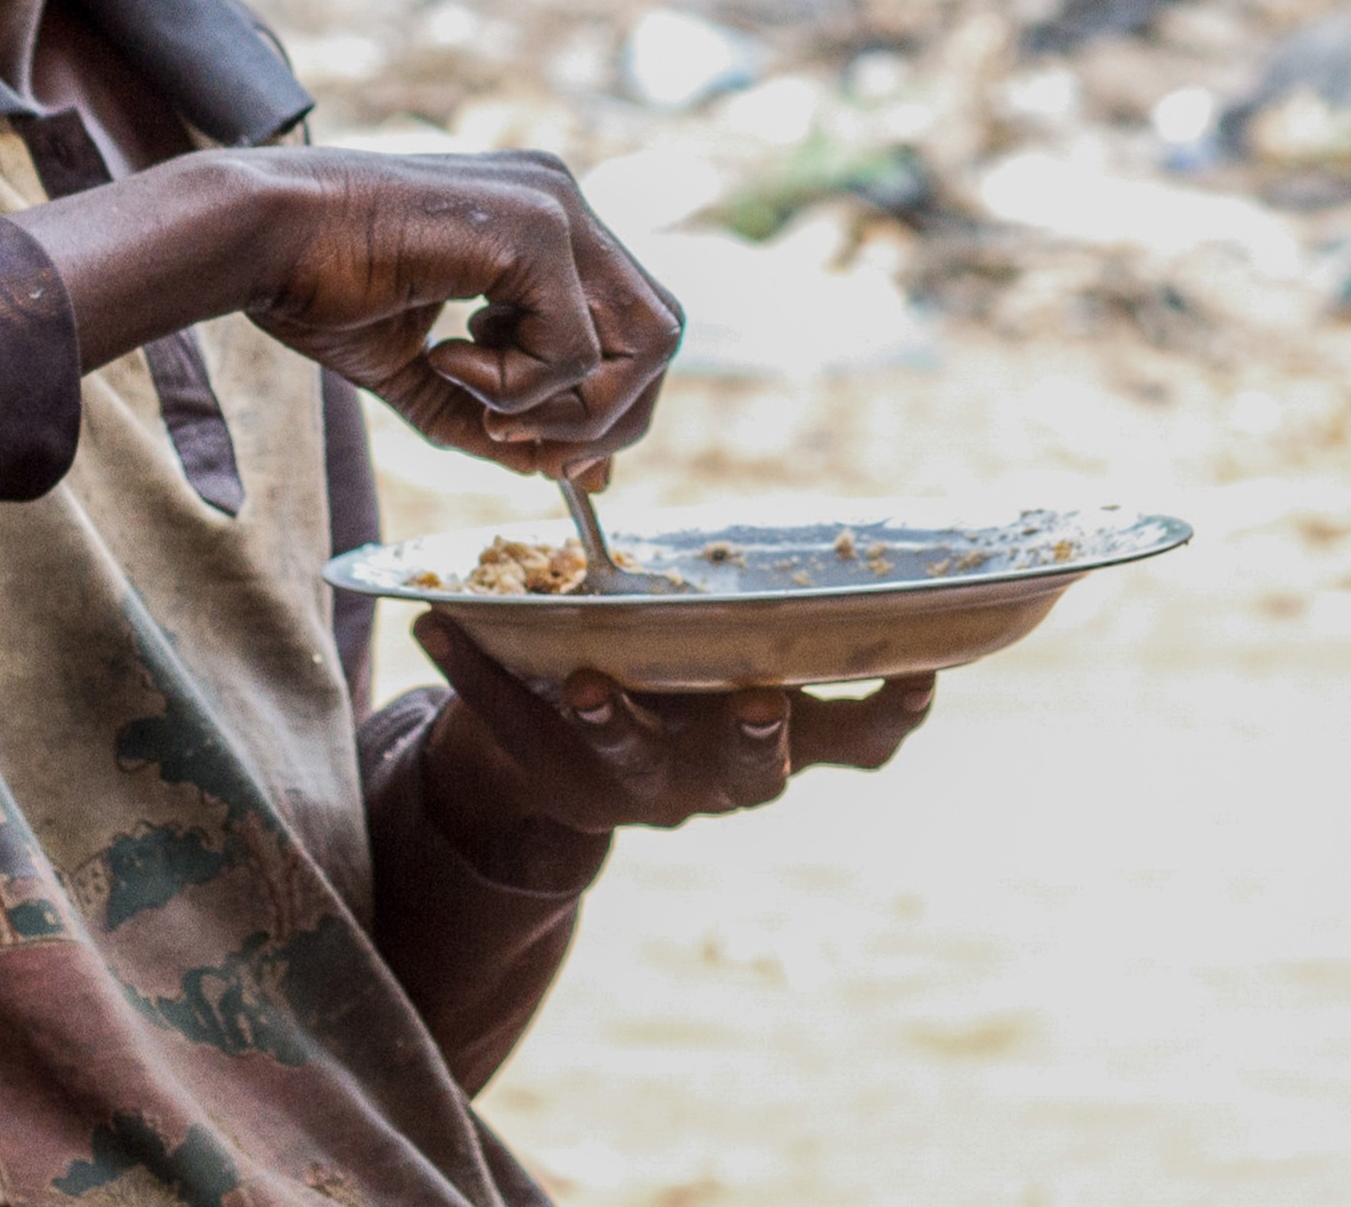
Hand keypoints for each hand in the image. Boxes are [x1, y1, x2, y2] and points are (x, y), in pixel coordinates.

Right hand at [244, 149, 682, 479]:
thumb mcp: (421, 371)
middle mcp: (563, 203)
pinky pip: (578, 351)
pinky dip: (518, 387)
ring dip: (563, 406)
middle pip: (661, 335)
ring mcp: (557, 209)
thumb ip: (492, 416)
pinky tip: (446, 356)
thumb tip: (560, 472)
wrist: (258, 238)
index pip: (635, 324)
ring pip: (642, 345)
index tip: (546, 451)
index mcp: (543, 223)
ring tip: (472, 394)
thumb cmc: (319, 289)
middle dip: (607, 416)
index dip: (609, 403)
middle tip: (517, 442)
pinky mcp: (536, 230)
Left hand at [410, 613, 936, 883]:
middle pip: (754, 773)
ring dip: (615, 722)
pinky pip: (515, 730)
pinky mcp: (562, 784)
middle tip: (759, 700)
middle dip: (758, 737)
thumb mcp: (751, 663)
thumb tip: (898, 562)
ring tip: (584, 680)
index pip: (857, 741)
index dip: (889, 713)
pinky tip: (433, 623)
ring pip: (635, 765)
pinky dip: (473, 676)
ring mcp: (641, 789)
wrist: (589, 776)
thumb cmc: (698, 690)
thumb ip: (811, 621)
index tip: (917, 672)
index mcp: (783, 742)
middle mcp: (721, 778)